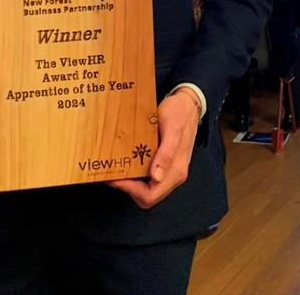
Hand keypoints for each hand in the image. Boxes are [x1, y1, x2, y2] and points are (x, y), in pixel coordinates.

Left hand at [107, 87, 199, 208]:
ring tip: (116, 168)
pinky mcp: (166, 165)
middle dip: (128, 188)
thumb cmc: (179, 113)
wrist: (188, 103)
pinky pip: (149, 179)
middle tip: (111, 173)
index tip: (114, 177)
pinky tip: (127, 162)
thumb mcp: (172, 129)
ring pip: (147, 189)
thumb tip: (156, 178)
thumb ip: (166, 153)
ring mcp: (170, 171)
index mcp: (176, 171)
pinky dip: (136, 175)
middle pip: (147, 196)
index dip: (130, 190)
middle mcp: (174, 175)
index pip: (150, 195)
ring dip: (131, 183)